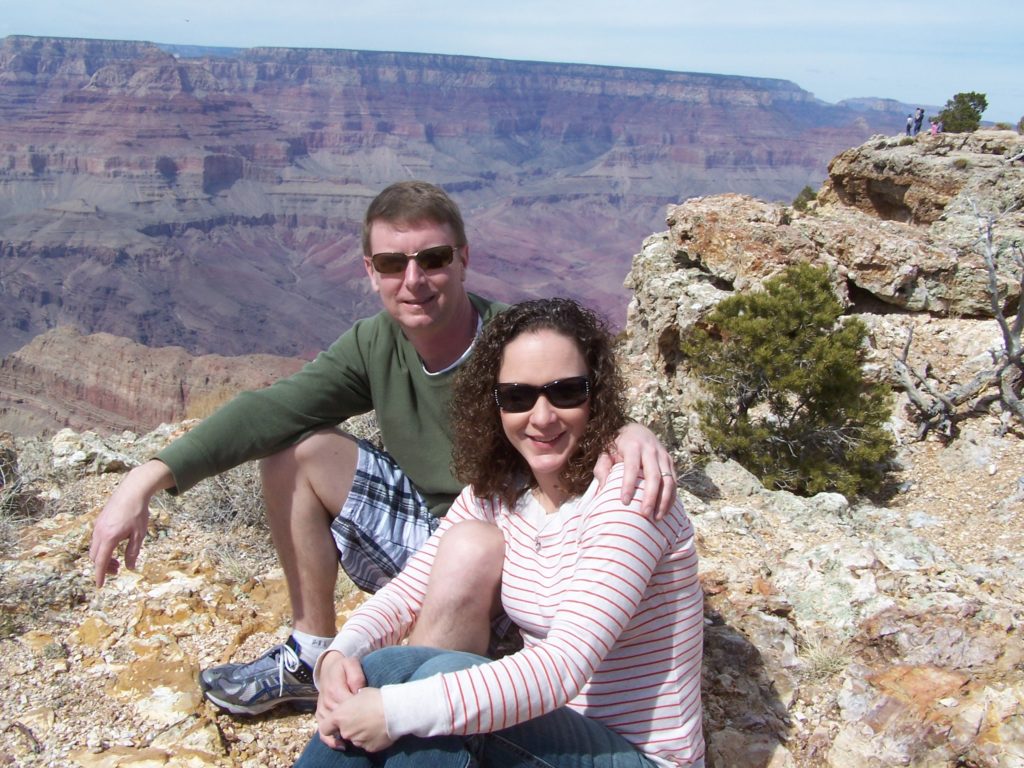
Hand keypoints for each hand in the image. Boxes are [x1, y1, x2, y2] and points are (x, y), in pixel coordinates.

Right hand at [89, 460, 173, 585]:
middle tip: (117, 569)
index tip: (100, 585)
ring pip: (94, 549)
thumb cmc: (138, 512)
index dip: (100, 575)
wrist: (132, 491)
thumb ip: (133, 552)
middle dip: (103, 567)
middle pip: (95, 557)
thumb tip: (129, 567)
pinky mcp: (99, 522)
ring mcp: (97, 527)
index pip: (101, 562)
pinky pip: (96, 540)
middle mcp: (99, 533)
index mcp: (108, 538)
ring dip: (103, 557)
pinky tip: (114, 546)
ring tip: (117, 560)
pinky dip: (102, 548)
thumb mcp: (139, 535)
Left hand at [317, 685, 391, 752]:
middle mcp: (345, 731)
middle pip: (342, 732)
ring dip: (361, 733)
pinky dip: (371, 739)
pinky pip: (367, 744)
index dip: (329, 726)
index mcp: (340, 717)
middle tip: (363, 718)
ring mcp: (357, 741)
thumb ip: (351, 703)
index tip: (336, 723)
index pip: (324, 728)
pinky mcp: (369, 748)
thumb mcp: (360, 693)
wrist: (395, 711)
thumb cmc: (377, 698)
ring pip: (355, 739)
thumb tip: (353, 705)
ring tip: (374, 722)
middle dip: (350, 727)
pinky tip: (379, 730)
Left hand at [596, 423, 676, 519]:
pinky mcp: (670, 462)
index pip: (632, 467)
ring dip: (664, 500)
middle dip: (651, 497)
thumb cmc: (617, 446)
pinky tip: (665, 511)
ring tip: (657, 518)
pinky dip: (670, 498)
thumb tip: (603, 489)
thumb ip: (602, 468)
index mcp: (633, 446)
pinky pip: (674, 482)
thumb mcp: (605, 452)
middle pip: (654, 476)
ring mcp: (663, 456)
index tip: (624, 502)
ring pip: (668, 480)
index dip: (628, 485)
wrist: (637, 430)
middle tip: (645, 514)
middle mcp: (651, 450)